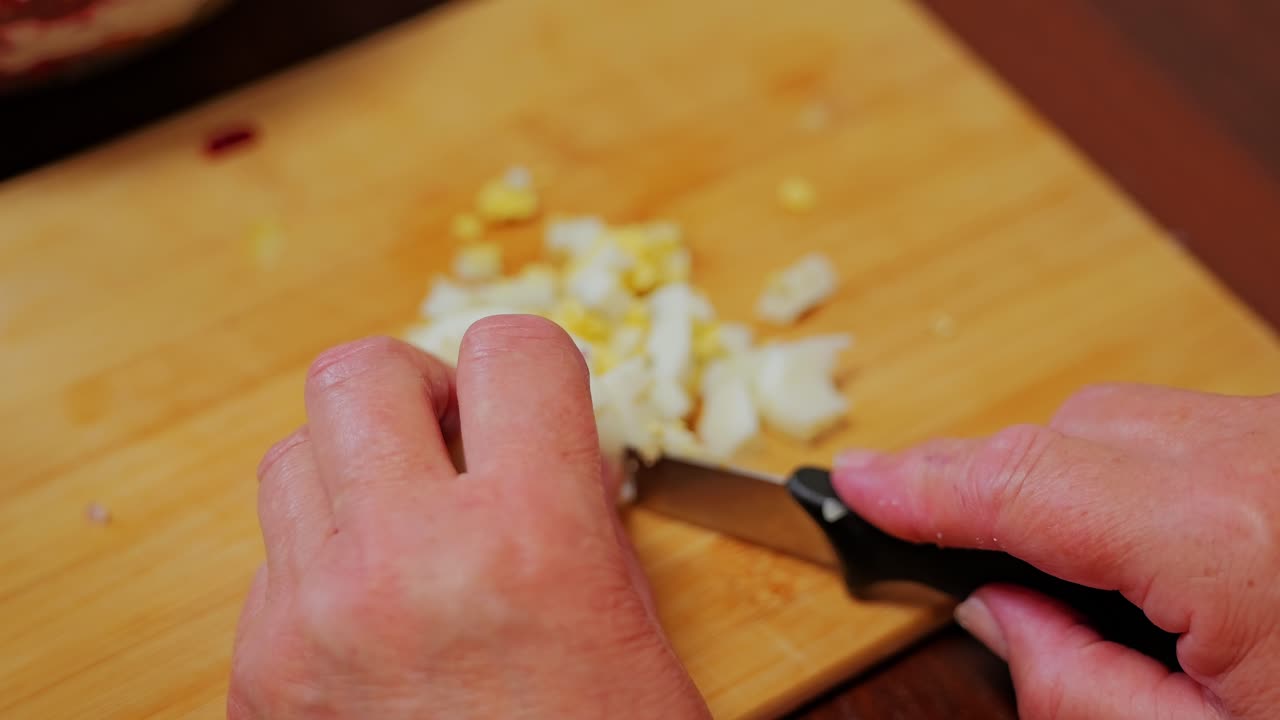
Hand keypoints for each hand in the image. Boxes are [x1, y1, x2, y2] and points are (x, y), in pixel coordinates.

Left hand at [229, 318, 709, 718]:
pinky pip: (269, 559)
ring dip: (354, 467)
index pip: (512, 350)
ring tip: (405, 522)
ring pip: (291, 455)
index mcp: (528, 544)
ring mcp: (310, 622)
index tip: (531, 400)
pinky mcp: (258, 680)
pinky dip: (318, 559)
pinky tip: (369, 611)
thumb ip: (579, 517)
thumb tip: (545, 447)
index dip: (531, 365)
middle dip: (415, 389)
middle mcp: (402, 565)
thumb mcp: (630, 634)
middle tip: (453, 440)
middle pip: (359, 372)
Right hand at [833, 384, 1279, 719]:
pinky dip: (1130, 469)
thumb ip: (1079, 686)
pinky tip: (1138, 539)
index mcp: (1228, 537)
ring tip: (1072, 571)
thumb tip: (995, 610)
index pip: (1025, 483)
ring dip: (1070, 477)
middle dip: (996, 487)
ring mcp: (1277, 434)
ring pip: (1121, 419)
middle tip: (945, 549)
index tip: (857, 483)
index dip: (925, 483)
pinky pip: (1180, 425)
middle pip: (1068, 431)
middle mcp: (1258, 457)